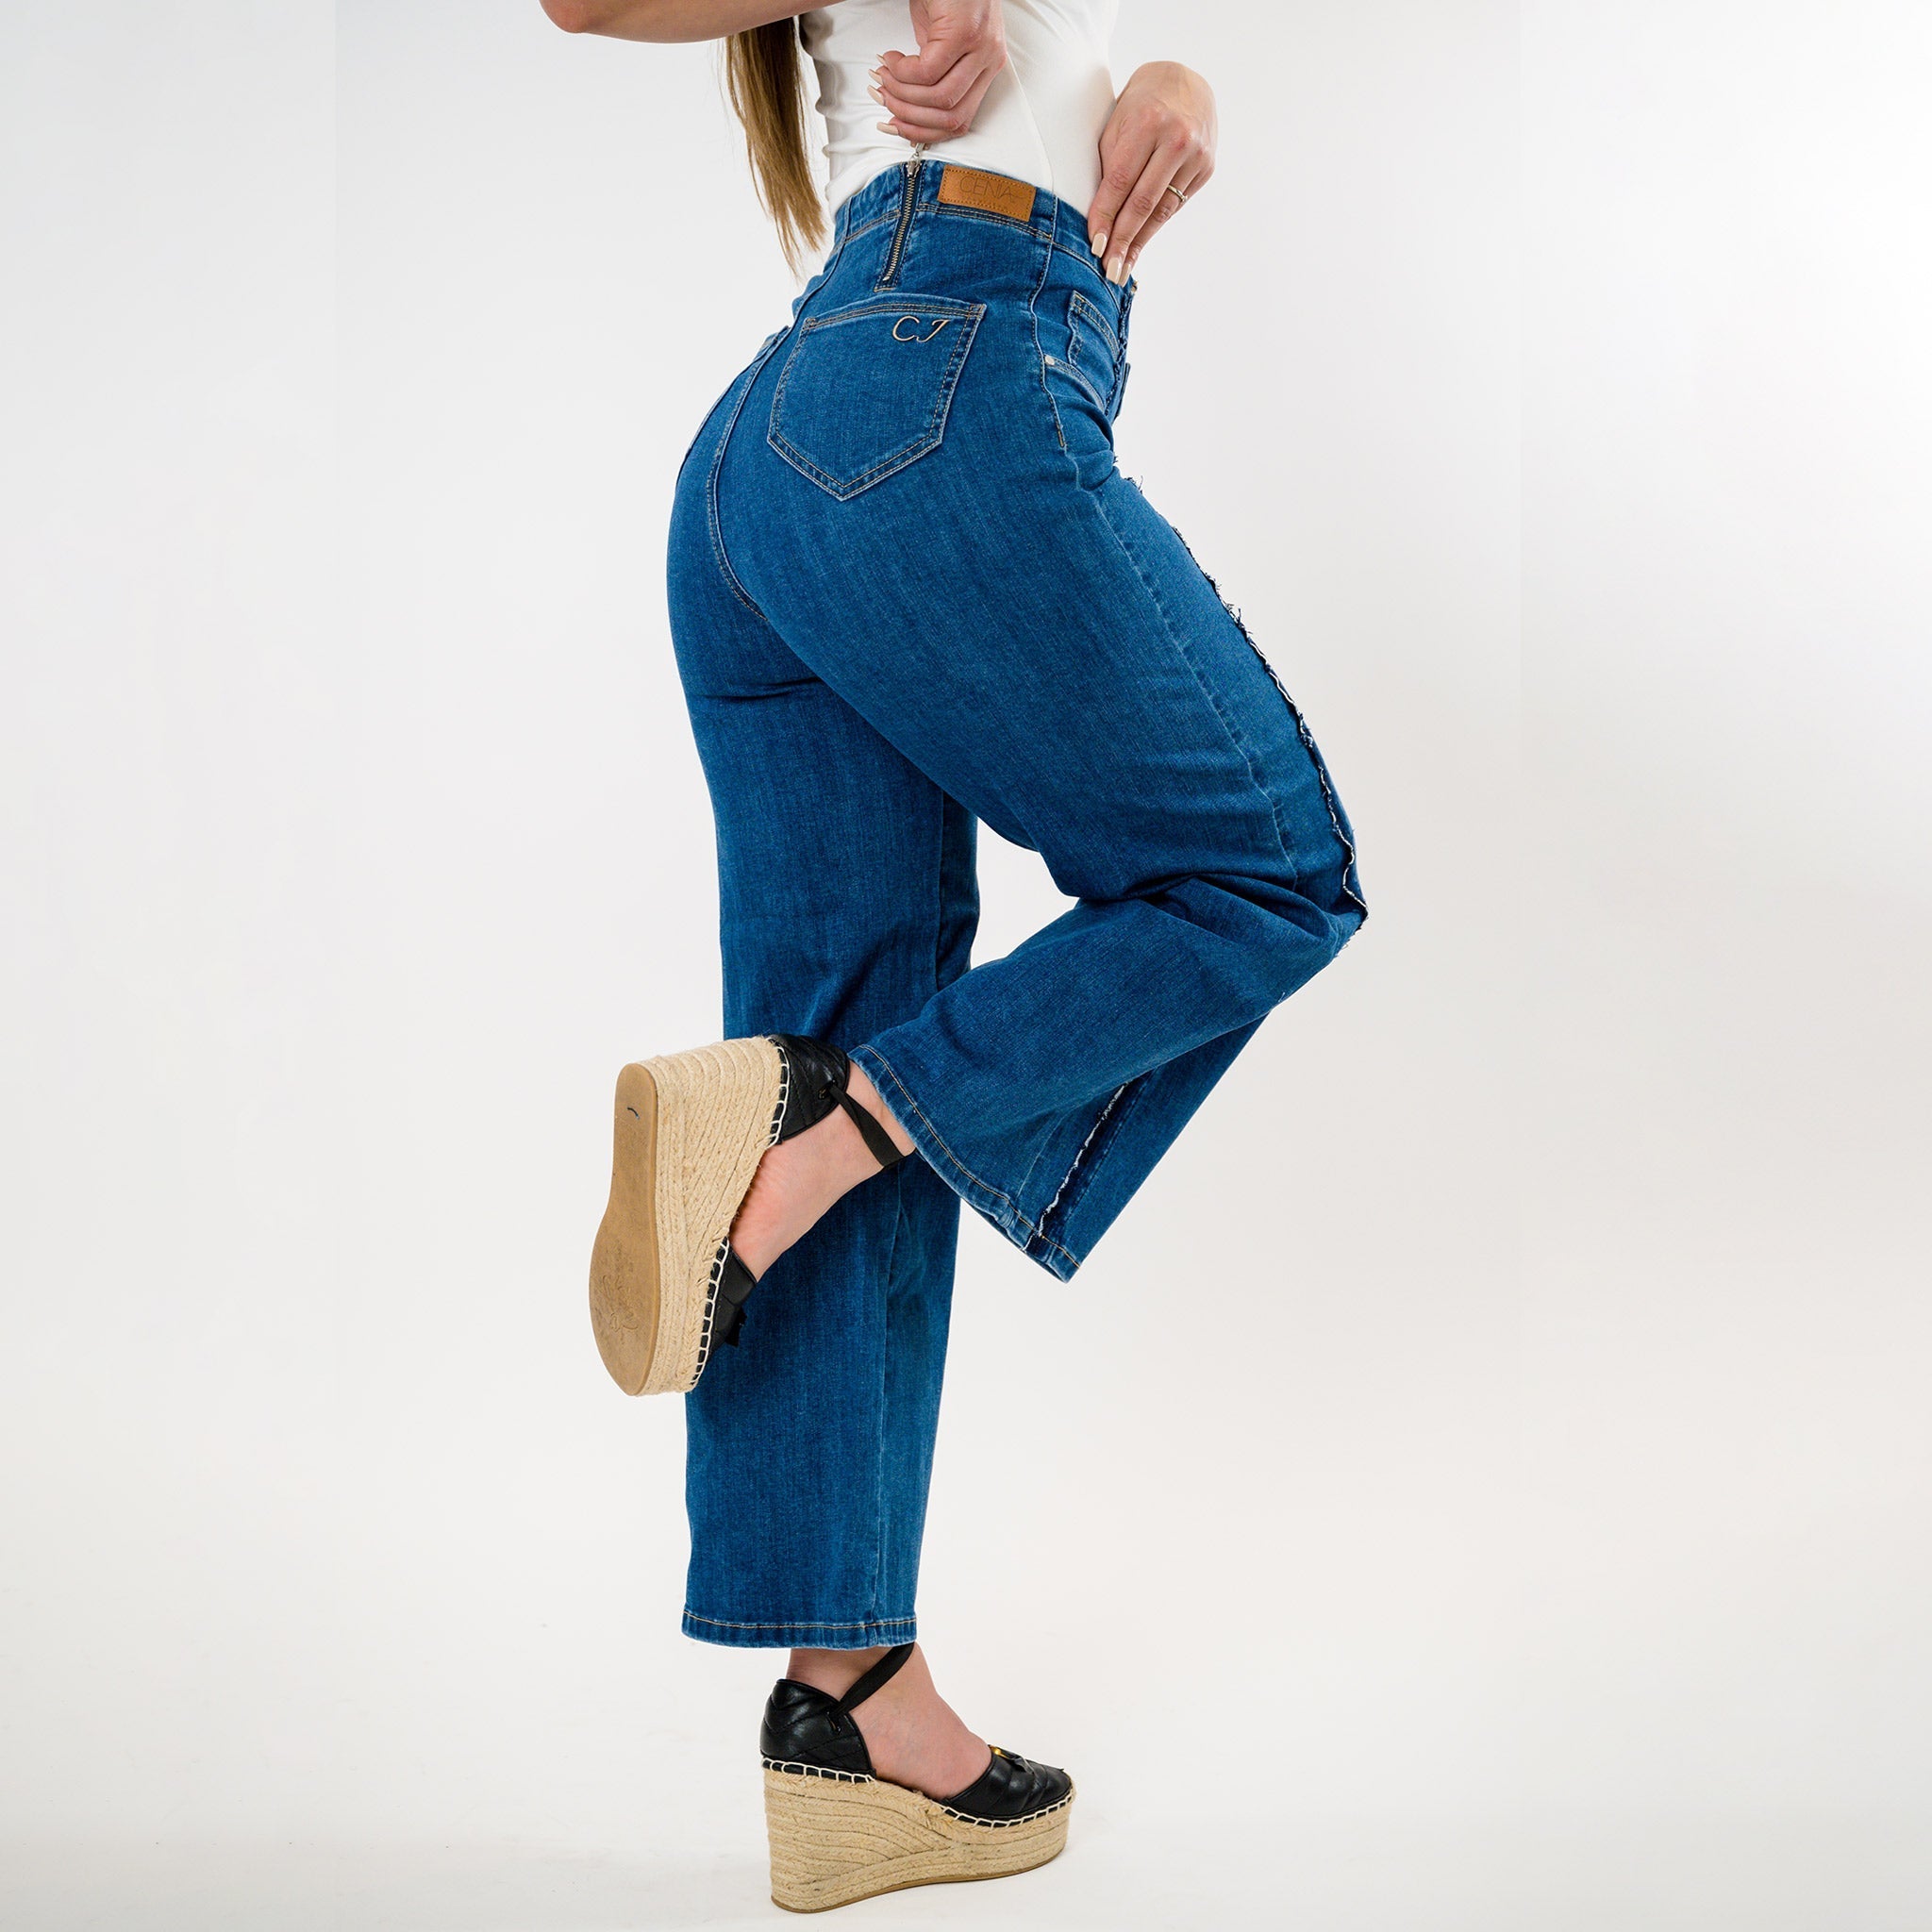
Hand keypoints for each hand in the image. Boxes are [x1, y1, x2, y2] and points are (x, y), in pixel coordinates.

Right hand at [870, 0, 1007, 143]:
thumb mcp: (937, 42)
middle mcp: (989, 60)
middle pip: (950, 116)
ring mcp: (981, 47)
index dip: (924, 132)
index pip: (960, 121)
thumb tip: (907, 104)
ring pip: (939, 98)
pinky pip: (928, 71)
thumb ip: (932, 74)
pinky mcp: (965, 33)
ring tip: (885, 76)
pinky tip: (892, 57)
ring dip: (903, 93)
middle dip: (910, 117)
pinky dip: (903, 71)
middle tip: (885, 99)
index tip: (896, 125)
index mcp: (986, 68)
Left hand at [1087, 62, 1216, 284]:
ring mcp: (1197, 154)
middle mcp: (1177, 139)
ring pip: (1162, 209)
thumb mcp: (1117, 126)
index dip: (1106, 216)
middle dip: (1124, 239)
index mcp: (1148, 123)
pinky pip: (1175, 204)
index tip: (1095, 245)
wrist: (1183, 82)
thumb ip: (1109, 167)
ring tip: (1123, 267)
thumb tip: (1100, 219)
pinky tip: (1140, 242)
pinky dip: (1155, 225)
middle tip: (1109, 270)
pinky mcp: (1206, 167)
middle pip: (1144, 201)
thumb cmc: (1139, 106)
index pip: (1121, 181)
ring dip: (1140, 241)